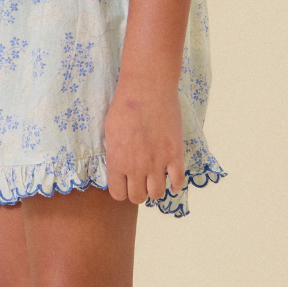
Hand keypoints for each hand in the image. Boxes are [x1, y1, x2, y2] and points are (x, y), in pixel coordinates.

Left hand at [104, 76, 184, 203]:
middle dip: (138, 191)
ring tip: (156, 178)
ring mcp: (157, 163)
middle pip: (138, 198)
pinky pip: (178, 182)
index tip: (126, 182)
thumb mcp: (109, 132)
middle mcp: (136, 168)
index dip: (122, 189)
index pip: (118, 195)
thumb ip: (114, 154)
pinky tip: (172, 178)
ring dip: (156, 189)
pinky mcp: (175, 155)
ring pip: (157, 194)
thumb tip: (118, 167)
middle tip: (141, 180)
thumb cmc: (124, 105)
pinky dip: (175, 184)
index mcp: (117, 162)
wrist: (147, 88)